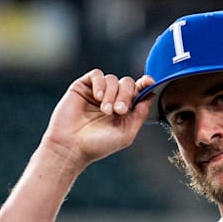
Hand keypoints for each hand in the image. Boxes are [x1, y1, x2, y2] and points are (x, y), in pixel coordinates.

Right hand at [40, 69, 155, 169]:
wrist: (71, 146)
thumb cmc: (98, 145)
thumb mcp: (127, 132)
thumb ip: (140, 114)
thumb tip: (151, 94)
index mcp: (124, 110)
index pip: (138, 90)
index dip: (145, 83)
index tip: (148, 82)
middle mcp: (111, 99)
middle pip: (127, 83)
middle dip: (126, 95)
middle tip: (119, 111)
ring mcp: (97, 92)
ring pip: (112, 79)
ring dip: (112, 94)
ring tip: (105, 110)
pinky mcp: (82, 87)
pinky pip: (97, 74)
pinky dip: (100, 84)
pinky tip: (97, 97)